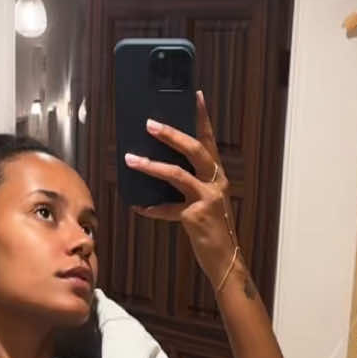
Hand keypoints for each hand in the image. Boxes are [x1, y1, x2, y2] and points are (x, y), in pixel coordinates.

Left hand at [124, 90, 240, 291]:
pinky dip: (152, 208)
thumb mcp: (204, 202)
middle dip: (171, 135)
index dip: (203, 118)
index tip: (196, 96)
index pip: (209, 141)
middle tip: (149, 123)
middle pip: (195, 150)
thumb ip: (189, 186)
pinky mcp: (195, 217)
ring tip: (131, 158)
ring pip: (177, 174)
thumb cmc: (212, 230)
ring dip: (151, 165)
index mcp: (218, 176)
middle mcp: (216, 183)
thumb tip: (159, 170)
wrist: (225, 261)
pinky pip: (168, 209)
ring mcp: (207, 199)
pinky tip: (138, 206)